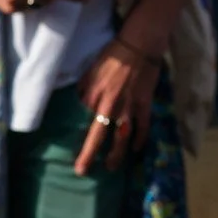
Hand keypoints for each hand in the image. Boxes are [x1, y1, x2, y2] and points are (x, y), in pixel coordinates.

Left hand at [74, 41, 159, 175]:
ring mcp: (128, 106)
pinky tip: (136, 149)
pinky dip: (140, 139)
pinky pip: (143, 127)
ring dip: (116, 154)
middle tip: (83, 171)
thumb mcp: (91, 70)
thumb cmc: (112, 56)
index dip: (77, 135)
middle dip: (89, 154)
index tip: (72, 145)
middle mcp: (110, 104)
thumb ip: (85, 88)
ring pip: (121, 137)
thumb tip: (79, 103)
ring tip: (111, 167)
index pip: (83, 120)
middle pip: (98, 135)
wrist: (138, 45)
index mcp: (94, 94)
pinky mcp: (144, 105)